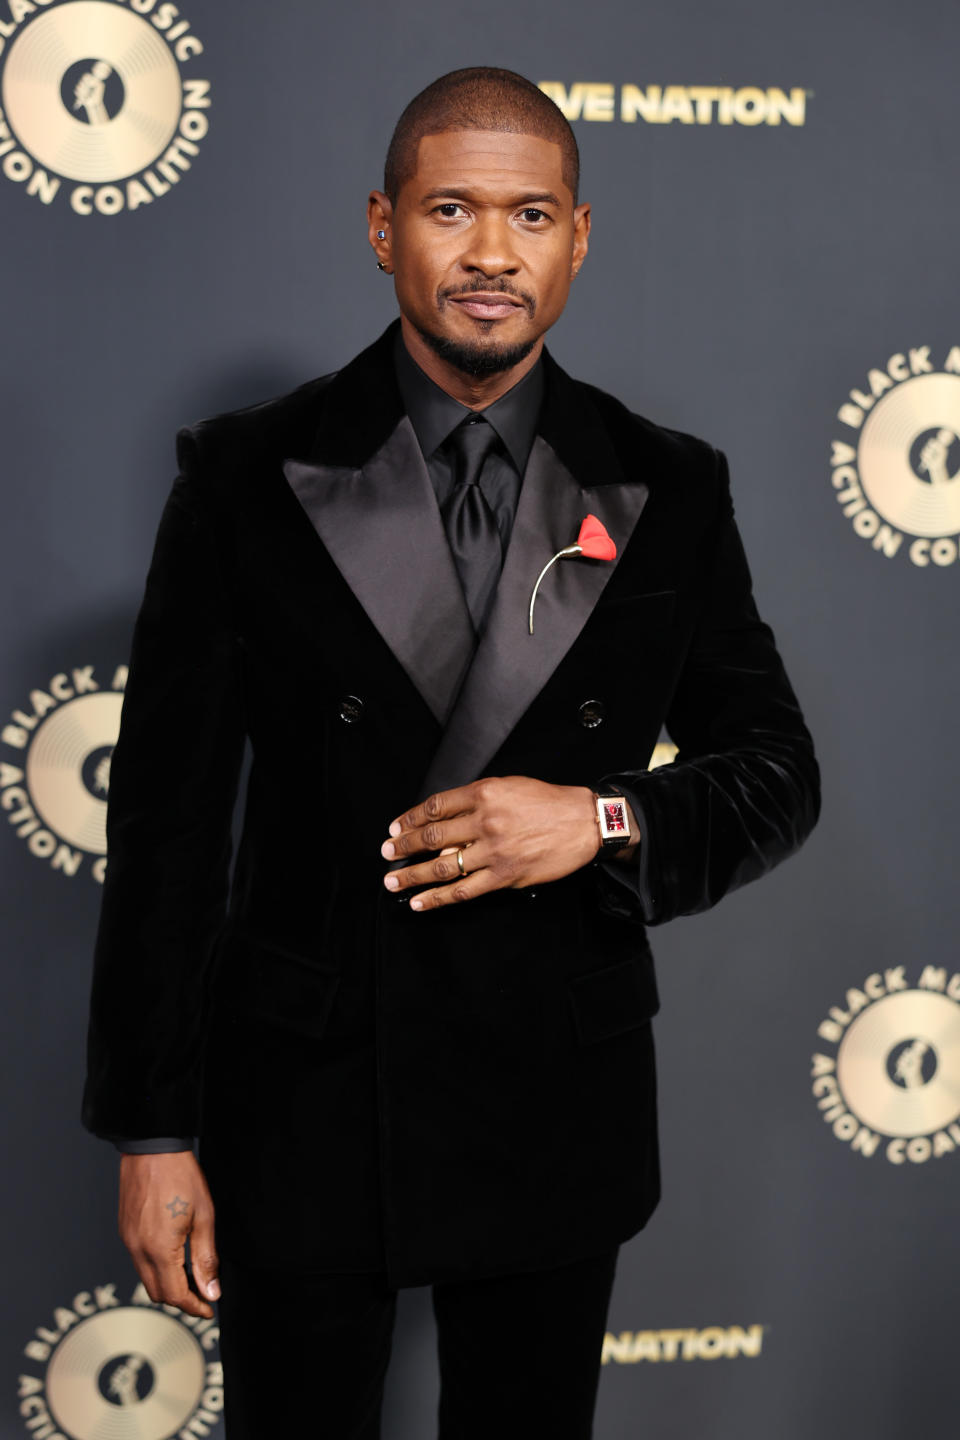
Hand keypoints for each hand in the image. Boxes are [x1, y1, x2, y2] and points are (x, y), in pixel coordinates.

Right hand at [118, 1151, 218, 1317]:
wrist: (152, 1149)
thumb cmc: (180, 1177)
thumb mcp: (204, 1217)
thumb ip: (206, 1258)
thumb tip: (211, 1290)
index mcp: (159, 1250)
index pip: (176, 1295)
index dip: (194, 1307)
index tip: (208, 1309)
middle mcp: (138, 1250)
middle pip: (158, 1294)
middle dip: (181, 1300)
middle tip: (203, 1294)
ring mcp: (128, 1241)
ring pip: (147, 1280)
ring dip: (168, 1285)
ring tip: (191, 1276)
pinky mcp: (125, 1231)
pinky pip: (139, 1262)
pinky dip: (156, 1269)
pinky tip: (174, 1257)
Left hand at [380, 776, 605, 909]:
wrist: (584, 822)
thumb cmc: (548, 803)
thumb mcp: (509, 786)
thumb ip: (476, 801)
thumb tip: (443, 822)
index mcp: (484, 793)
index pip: (435, 807)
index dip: (410, 818)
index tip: (395, 827)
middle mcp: (485, 821)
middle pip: (432, 836)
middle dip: (403, 846)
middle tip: (387, 853)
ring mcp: (494, 851)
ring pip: (442, 866)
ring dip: (412, 875)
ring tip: (392, 881)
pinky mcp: (504, 875)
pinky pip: (463, 890)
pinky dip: (437, 898)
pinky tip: (419, 901)